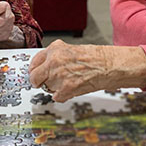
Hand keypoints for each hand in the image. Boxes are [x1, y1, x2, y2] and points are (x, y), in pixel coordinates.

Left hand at [29, 40, 145, 102]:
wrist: (110, 65)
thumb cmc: (96, 58)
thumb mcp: (72, 50)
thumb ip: (56, 57)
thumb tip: (45, 68)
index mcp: (55, 49)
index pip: (34, 62)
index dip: (35, 71)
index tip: (36, 75)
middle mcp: (54, 60)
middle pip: (34, 77)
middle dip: (38, 82)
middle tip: (43, 84)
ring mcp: (59, 75)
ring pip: (46, 88)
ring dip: (54, 89)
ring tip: (68, 83)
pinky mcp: (66, 88)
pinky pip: (56, 97)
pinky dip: (62, 96)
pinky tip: (72, 89)